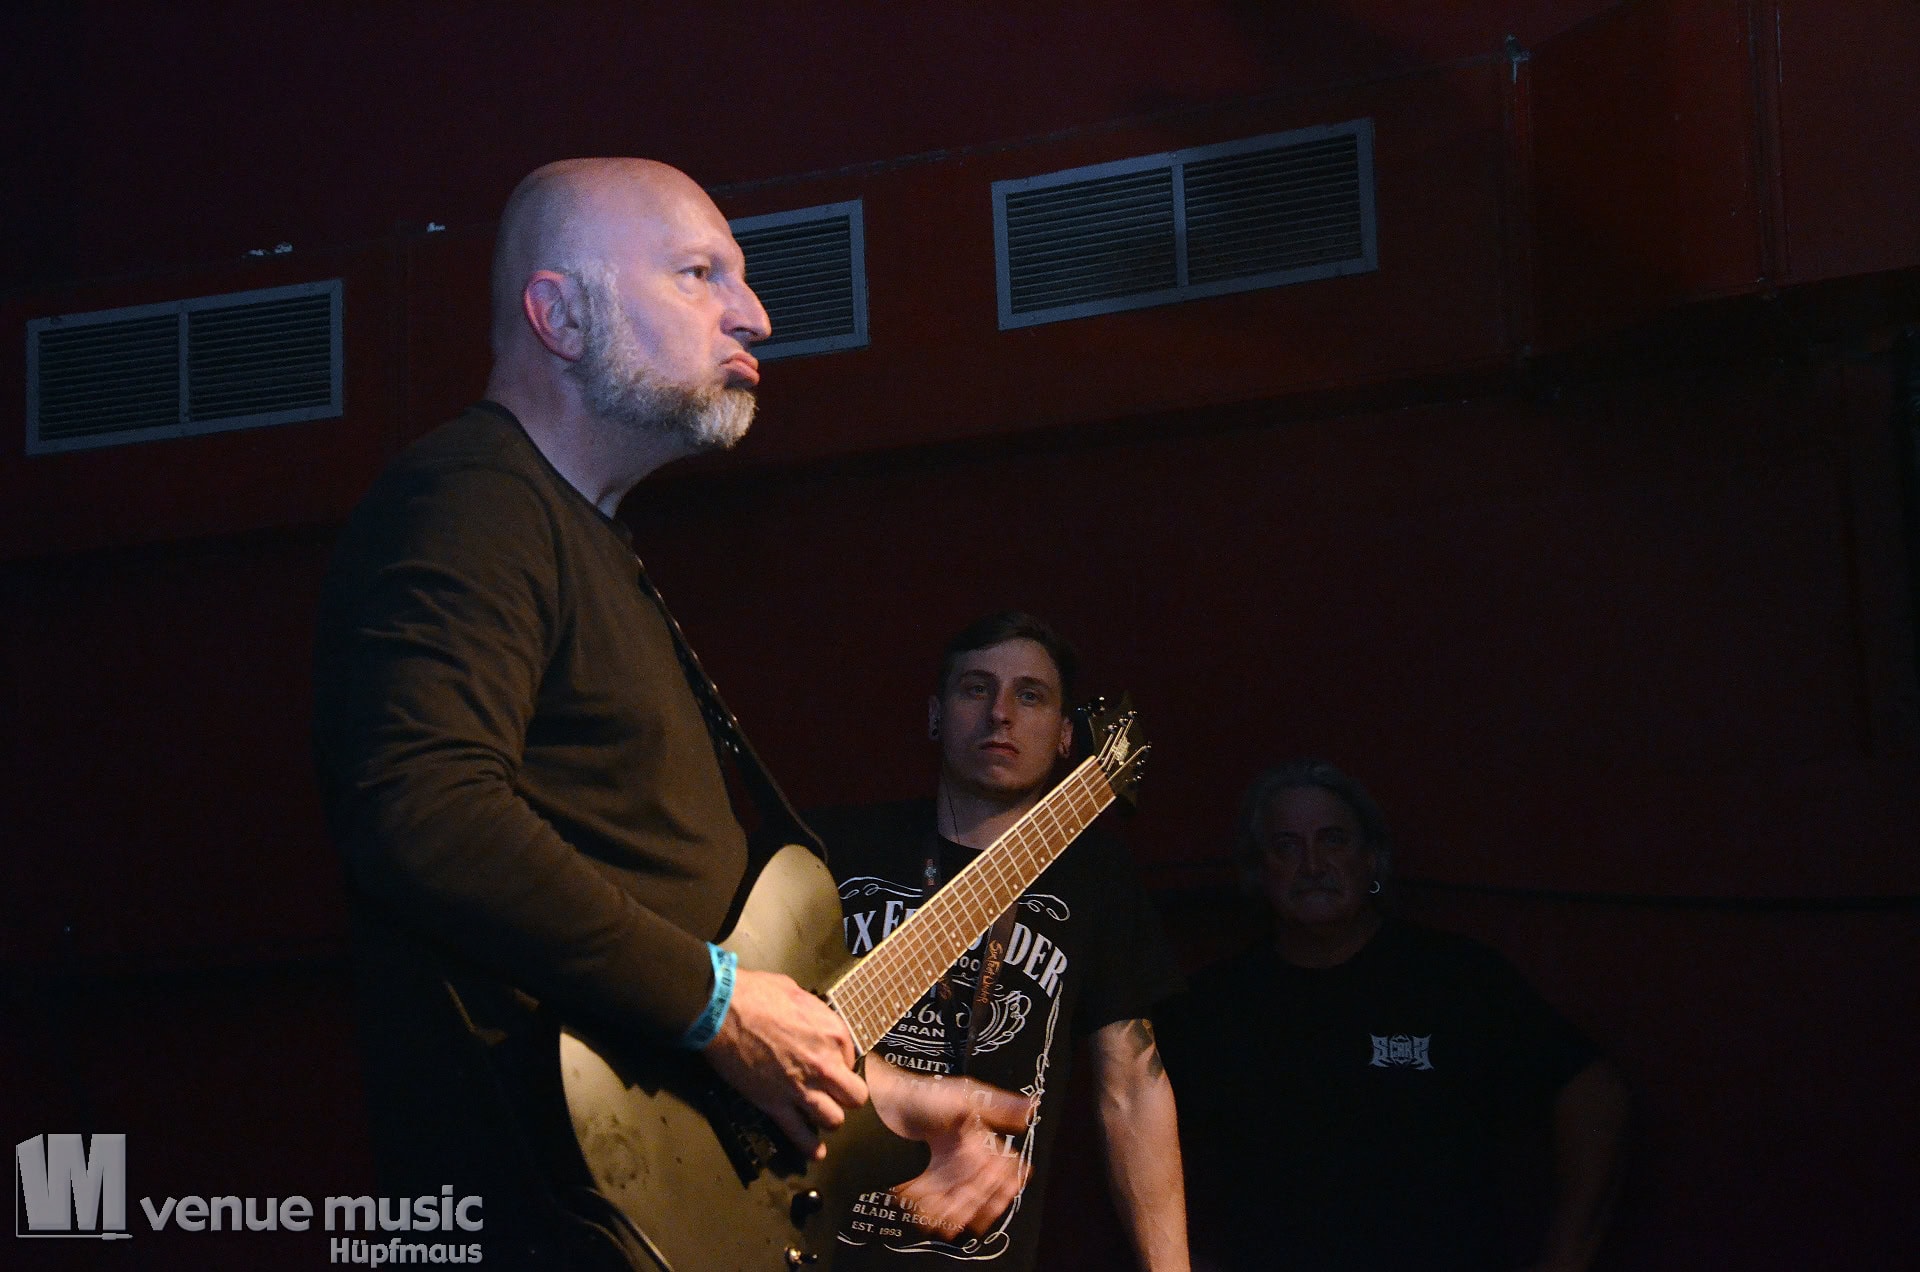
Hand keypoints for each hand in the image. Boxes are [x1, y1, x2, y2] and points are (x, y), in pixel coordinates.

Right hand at [700, 969, 866, 1159]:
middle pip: (855, 1096)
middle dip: (846, 1095)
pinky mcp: (776, 1105)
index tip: (829, 1061)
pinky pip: (800, 1135)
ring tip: (821, 1114)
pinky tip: (815, 1151)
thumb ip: (815, 1015)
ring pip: (834, 1120)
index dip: (840, 1061)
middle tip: (834, 1091)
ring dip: (829, 1117)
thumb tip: (816, 1025)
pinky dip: (809, 1147)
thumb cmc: (756, 994)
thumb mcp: (798, 993)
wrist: (722, 1010)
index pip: (853, 1058)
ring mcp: (800, 1088)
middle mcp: (824, 1065)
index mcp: (832, 1033)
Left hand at [866, 1058, 1033, 1239]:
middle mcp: (963, 1159)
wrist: (882, 1104)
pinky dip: (933, 1213)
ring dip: (957, 1211)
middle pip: (981, 1191)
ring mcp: (943, 1172)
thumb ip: (1000, 1107)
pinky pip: (932, 1204)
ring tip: (951, 1217)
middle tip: (975, 1208)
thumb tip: (1032, 1109)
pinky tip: (931, 1216)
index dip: (1007, 1183)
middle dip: (980, 1202)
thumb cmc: (925, 1095)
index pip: (1003, 1169)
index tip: (1007, 1191)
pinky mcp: (921, 1180)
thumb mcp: (966, 1096)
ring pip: (958, 1202)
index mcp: (978, 1141)